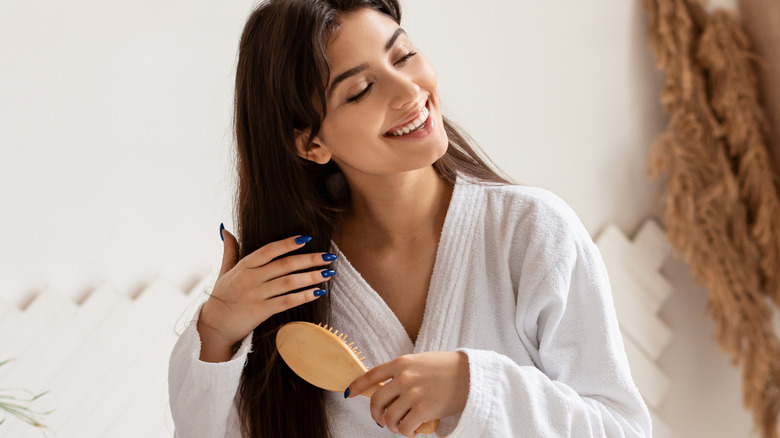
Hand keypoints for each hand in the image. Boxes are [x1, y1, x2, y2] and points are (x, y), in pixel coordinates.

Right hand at [197, 227, 335, 361]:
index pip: (270, 249)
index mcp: (244, 265)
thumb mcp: (224, 271)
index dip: (289, 243)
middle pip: (285, 264)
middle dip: (310, 259)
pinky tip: (318, 292)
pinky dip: (303, 296)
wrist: (213, 326)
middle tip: (329, 257)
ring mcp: (256, 294)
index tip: (307, 239)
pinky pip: (287, 301)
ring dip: (311, 277)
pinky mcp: (261, 311)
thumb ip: (230, 250)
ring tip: (328, 273)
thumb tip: (225, 229)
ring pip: (289, 282)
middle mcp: (251, 278)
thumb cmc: (222, 297)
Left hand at [346, 351, 469, 436]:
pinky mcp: (424, 409)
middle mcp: (404, 377)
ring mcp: (413, 393)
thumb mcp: (421, 362)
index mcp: (402, 362)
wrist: (472, 375)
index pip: (371, 375)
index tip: (349, 393)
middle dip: (376, 414)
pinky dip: (407, 432)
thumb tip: (386, 388)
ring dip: (393, 426)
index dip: (357, 386)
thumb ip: (403, 372)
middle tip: (381, 420)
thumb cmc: (448, 368)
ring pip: (389, 417)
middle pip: (376, 400)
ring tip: (401, 426)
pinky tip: (414, 430)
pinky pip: (405, 427)